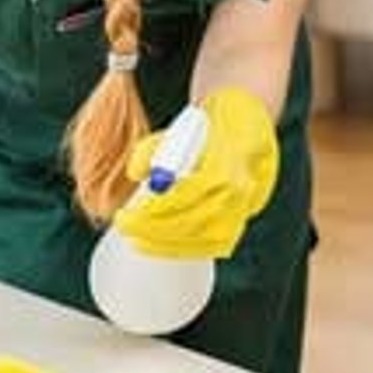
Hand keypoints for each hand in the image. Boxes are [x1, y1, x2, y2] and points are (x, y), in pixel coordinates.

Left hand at [113, 88, 278, 259]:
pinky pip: (209, 246)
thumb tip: (134, 173)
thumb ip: (157, 147)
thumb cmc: (213, 125)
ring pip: (201, 239)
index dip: (158, 206)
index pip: (190, 193)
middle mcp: (241, 190)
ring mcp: (242, 210)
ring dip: (165, 242)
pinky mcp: (239, 224)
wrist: (248, 126)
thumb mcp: (184, 126)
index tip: (130, 212)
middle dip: (154, 228)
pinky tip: (159, 245)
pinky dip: (183, 248)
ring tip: (136, 238)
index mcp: (230, 162)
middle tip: (124, 225)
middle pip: (193, 220)